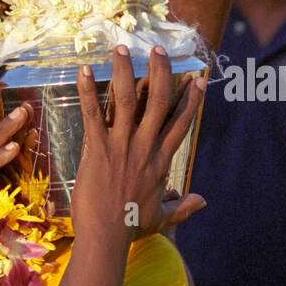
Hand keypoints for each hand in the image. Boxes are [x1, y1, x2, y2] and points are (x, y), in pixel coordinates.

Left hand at [70, 45, 205, 242]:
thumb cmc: (131, 228)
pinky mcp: (97, 148)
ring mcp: (122, 145)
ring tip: (121, 48)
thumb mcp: (162, 217)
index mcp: (161, 160)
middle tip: (158, 49)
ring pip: (128, 100)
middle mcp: (145, 147)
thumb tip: (202, 201)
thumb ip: (182, 207)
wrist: (106, 237)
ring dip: (125, 71)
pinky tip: (82, 70)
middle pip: (159, 101)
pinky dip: (86, 91)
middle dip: (160, 72)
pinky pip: (92, 114)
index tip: (196, 78)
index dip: (190, 99)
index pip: (180, 123)